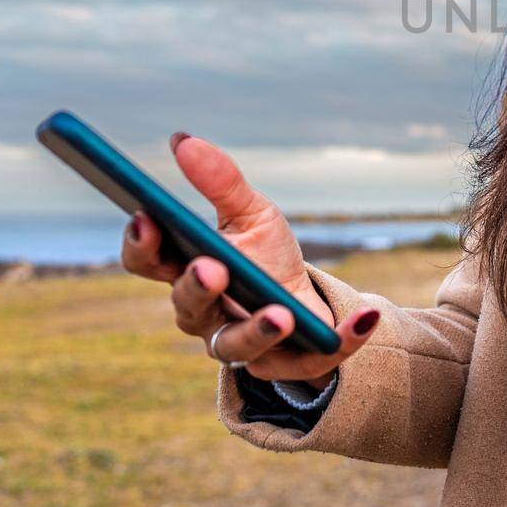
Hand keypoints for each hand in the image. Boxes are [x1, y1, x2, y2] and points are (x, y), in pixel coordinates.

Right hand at [118, 131, 381, 388]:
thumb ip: (220, 182)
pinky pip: (309, 362)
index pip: (149, 261)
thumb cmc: (268, 256)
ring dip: (257, 331)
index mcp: (187, 272)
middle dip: (197, 288)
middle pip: (187, 307)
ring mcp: (241, 346)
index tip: (147, 218)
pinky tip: (364, 320)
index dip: (142, 244)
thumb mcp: (252, 214)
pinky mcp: (285, 366)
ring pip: (236, 346)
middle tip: (213, 268)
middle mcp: (204, 315)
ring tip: (281, 314)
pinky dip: (339, 341)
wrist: (307, 304)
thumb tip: (183, 139)